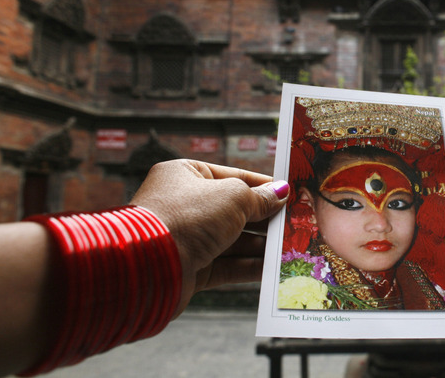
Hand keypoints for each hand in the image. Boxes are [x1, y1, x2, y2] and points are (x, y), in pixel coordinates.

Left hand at [130, 159, 288, 315]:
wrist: (149, 265)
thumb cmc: (187, 217)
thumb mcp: (233, 197)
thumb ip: (259, 197)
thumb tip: (280, 192)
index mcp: (186, 175)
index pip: (233, 177)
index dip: (263, 186)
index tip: (288, 194)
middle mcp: (185, 205)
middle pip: (235, 211)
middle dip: (265, 219)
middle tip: (295, 224)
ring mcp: (187, 237)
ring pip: (233, 240)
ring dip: (260, 245)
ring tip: (289, 248)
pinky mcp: (190, 267)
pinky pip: (226, 265)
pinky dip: (249, 266)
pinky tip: (272, 268)